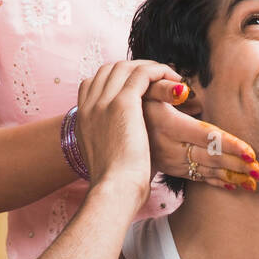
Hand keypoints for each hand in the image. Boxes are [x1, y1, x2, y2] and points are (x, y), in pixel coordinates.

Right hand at [76, 60, 180, 209]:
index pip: (94, 82)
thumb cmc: (116, 187)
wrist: (114, 191)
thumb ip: (112, 145)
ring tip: (172, 78)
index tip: (138, 87)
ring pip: (127, 68)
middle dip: (136, 69)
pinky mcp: (123, 103)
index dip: (117, 79)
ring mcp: (104, 102)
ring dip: (151, 68)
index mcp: (82, 118)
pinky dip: (160, 72)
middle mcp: (89, 105)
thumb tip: (126, 148)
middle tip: (159, 78)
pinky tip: (176, 82)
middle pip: (110, 70)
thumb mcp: (107, 161)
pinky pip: (142, 74)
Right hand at [142, 85, 258, 191]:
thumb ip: (165, 88)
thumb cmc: (133, 103)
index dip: (230, 145)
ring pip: (205, 169)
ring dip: (231, 176)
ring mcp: (170, 160)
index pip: (206, 136)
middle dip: (237, 165)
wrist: (109, 132)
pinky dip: (215, 181)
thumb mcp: (144, 91)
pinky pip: (196, 177)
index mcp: (168, 124)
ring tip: (253, 182)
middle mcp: (170, 146)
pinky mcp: (170, 168)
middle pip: (210, 156)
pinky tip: (232, 186)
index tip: (251, 153)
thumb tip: (188, 91)